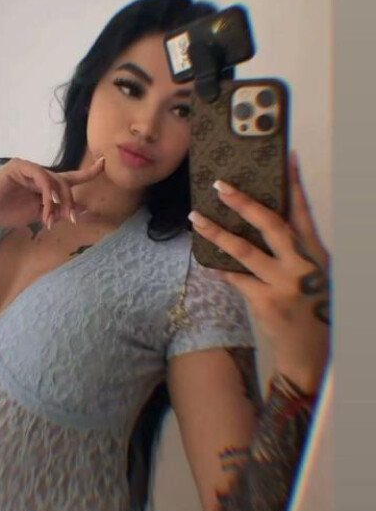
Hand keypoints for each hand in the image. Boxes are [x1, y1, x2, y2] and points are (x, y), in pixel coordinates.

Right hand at [0, 156, 105, 232]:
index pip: (70, 177)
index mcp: (44, 183)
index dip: (88, 172)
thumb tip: (83, 211)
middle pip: (65, 182)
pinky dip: (46, 192)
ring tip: (49, 218)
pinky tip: (45, 206)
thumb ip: (59, 212)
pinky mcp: (19, 166)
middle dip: (69, 201)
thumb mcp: (38, 216)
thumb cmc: (7, 214)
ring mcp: (29, 167)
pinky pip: (41, 176)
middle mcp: (39, 173)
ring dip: (57, 201)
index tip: (105, 164)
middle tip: (69, 219)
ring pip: (54, 180)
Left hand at [188, 153, 329, 391]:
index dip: (295, 184)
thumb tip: (261, 217)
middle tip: (219, 185)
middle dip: (243, 202)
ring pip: (243, 250)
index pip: (303, 211)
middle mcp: (301, 265)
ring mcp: (282, 284)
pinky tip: (203, 255)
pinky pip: (235, 277)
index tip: (287, 158)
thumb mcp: (313, 272)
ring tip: (195, 217)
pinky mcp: (264, 302)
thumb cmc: (311, 306)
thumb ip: (294, 248)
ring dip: (216, 231)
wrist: (309, 352)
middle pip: (270, 224)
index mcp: (316, 253)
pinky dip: (219, 265)